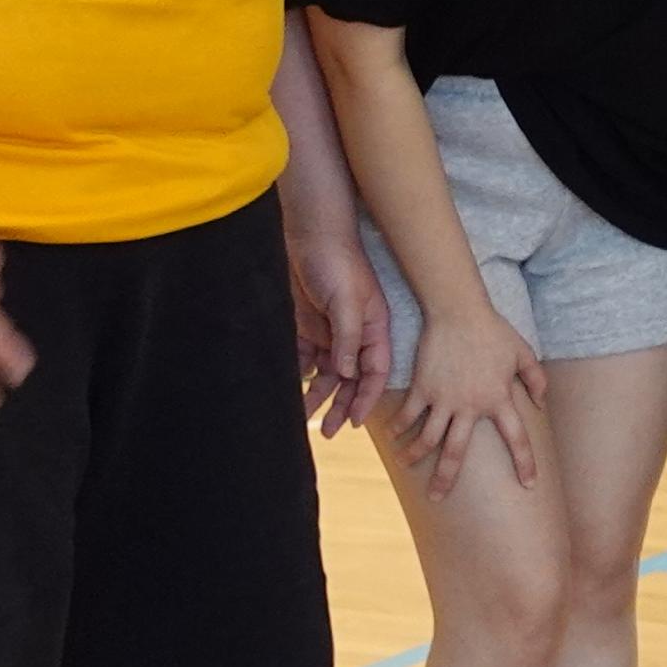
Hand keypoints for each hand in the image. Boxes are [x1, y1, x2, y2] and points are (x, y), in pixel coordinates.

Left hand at [285, 213, 390, 437]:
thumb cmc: (336, 262)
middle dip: (342, 405)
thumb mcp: (347, 300)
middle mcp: (354, 335)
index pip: (374, 371)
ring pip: (326, 373)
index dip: (366, 397)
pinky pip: (304, 359)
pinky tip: (292, 391)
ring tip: (305, 416)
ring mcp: (329, 332)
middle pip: (350, 379)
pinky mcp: (306, 327)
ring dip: (318, 395)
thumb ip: (347, 338)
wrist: (309, 235)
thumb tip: (346, 374)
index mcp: (373, 329)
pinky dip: (300, 376)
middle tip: (330, 432)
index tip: (355, 422)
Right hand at [398, 300, 548, 496]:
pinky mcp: (422, 387)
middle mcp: (470, 405)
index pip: (517, 439)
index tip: (529, 484)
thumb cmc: (494, 331)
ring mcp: (444, 398)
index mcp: (499, 399)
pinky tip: (392, 438)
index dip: (525, 462)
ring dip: (414, 455)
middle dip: (446, 478)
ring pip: (427, 438)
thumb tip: (540, 401)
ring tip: (406, 465)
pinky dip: (398, 428)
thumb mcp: (523, 352)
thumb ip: (535, 379)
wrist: (459, 311)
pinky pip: (408, 415)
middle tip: (437, 496)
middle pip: (457, 452)